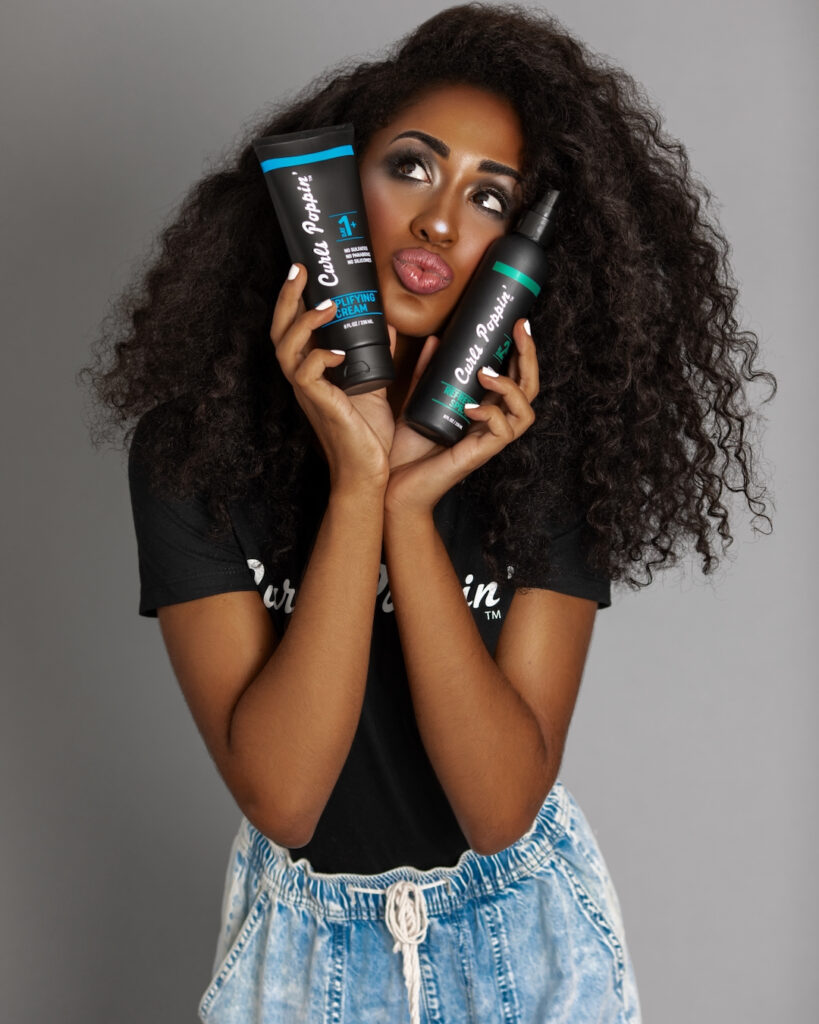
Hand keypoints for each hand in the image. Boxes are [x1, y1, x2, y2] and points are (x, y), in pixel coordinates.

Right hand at [270, 264, 393, 493]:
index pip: (291, 329)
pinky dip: (321, 358)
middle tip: (300, 269)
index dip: (292, 301)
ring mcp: (309, 394)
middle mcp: (304, 380)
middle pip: (279, 332)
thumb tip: (387, 324)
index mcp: (312, 373)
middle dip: (287, 298)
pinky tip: (341, 351)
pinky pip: (307, 375)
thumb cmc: (367, 435)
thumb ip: (377, 355)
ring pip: (286, 349)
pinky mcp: (320, 406)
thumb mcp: (375, 384)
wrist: (368, 473)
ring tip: (326, 305)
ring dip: (304, 323)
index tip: (304, 271)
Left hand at [386, 317, 538, 514]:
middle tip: (520, 330)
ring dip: (511, 387)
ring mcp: (486, 441)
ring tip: (486, 373)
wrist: (392, 486)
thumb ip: (427, 373)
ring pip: (525, 413)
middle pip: (529, 390)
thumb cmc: (407, 450)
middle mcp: (491, 424)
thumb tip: (435, 339)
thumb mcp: (418, 401)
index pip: (515, 378)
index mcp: (482, 410)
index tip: (516, 322)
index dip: (522, 352)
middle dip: (530, 358)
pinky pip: (501, 433)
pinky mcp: (477, 456)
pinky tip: (470, 407)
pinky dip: (489, 415)